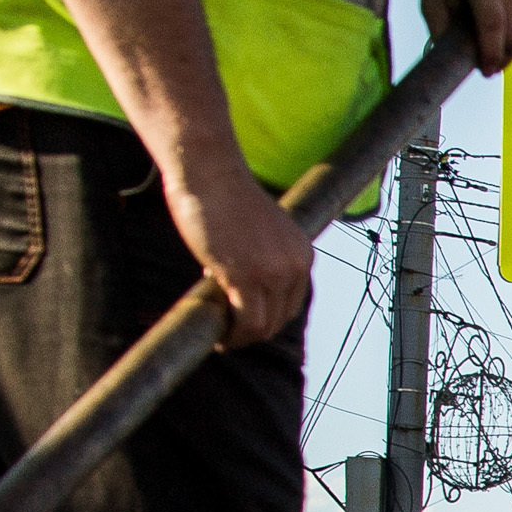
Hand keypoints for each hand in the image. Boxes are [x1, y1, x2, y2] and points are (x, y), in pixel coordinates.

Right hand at [166, 160, 311, 347]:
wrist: (210, 172)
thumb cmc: (224, 196)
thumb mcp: (258, 232)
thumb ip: (261, 257)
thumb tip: (242, 289)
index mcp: (301, 253)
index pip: (291, 302)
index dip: (268, 317)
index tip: (244, 322)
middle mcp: (294, 265)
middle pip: (280, 318)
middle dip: (254, 331)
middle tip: (229, 334)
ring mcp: (273, 273)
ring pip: (263, 326)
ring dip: (242, 338)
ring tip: (223, 339)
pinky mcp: (247, 277)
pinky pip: (246, 321)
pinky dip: (232, 336)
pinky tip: (218, 338)